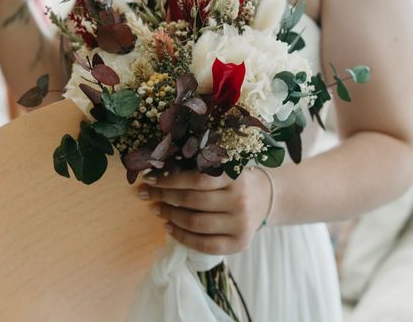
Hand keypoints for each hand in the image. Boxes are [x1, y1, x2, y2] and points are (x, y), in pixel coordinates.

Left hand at [137, 169, 271, 254]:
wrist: (265, 198)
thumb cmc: (233, 180)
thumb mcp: (222, 168)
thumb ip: (198, 169)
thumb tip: (157, 174)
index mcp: (235, 177)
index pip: (197, 179)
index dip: (170, 180)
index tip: (149, 179)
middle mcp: (240, 200)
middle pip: (193, 201)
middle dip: (164, 197)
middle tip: (147, 195)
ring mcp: (241, 224)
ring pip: (196, 223)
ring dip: (170, 216)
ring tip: (157, 209)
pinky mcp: (239, 244)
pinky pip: (204, 245)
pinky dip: (182, 237)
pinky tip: (169, 227)